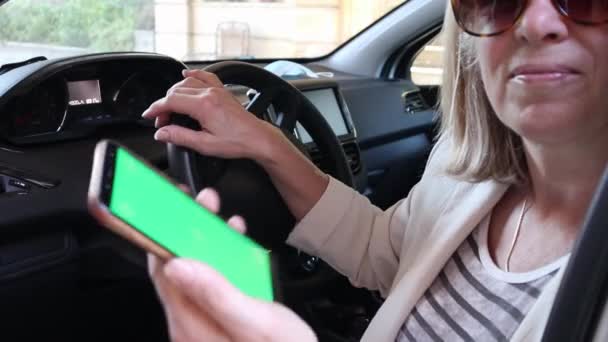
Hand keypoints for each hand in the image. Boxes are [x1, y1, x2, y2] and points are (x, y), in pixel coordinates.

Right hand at [142, 69, 281, 161]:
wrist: (258, 138)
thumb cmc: (237, 142)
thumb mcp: (205, 145)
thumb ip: (180, 137)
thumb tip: (161, 133)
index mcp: (204, 105)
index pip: (171, 101)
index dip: (156, 108)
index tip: (149, 116)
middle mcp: (210, 93)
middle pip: (176, 91)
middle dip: (164, 105)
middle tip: (162, 121)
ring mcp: (217, 90)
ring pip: (187, 82)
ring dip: (174, 93)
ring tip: (171, 109)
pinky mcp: (222, 91)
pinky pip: (204, 76)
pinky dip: (192, 75)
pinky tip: (185, 75)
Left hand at [149, 188, 316, 341]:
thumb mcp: (255, 323)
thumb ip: (216, 294)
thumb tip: (178, 265)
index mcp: (191, 323)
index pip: (163, 271)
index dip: (163, 234)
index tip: (169, 207)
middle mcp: (191, 323)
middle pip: (178, 268)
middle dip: (187, 230)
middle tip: (202, 204)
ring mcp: (204, 321)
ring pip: (197, 272)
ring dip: (207, 242)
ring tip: (221, 219)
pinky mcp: (218, 320)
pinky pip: (212, 284)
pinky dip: (223, 260)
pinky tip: (237, 248)